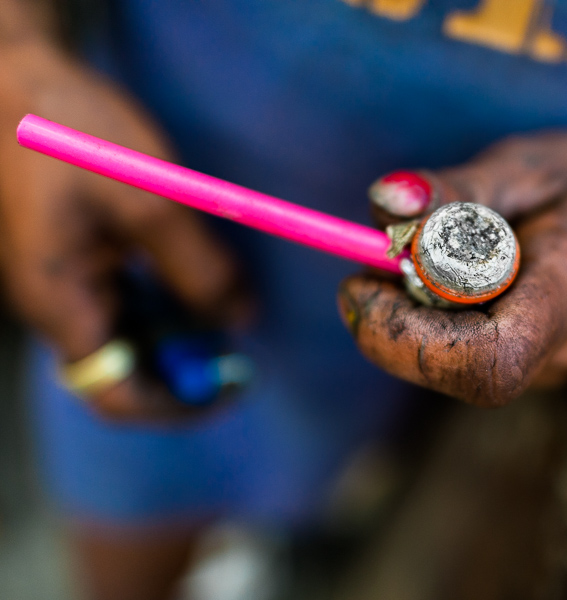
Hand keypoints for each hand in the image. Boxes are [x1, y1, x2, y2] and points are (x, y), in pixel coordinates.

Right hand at [0, 38, 248, 419]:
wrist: (17, 76)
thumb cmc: (72, 131)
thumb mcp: (150, 200)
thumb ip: (199, 270)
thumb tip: (241, 321)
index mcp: (62, 304)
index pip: (115, 395)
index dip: (177, 405)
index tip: (232, 386)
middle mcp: (60, 305)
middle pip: (127, 371)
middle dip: (186, 368)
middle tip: (242, 345)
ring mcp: (68, 282)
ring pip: (132, 337)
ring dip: (182, 335)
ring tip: (230, 309)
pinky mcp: (80, 258)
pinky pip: (128, 301)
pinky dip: (169, 302)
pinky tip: (203, 280)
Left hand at [338, 133, 566, 406]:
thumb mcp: (524, 162)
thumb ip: (455, 189)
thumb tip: (384, 205)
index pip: (487, 359)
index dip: (408, 338)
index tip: (360, 284)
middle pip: (458, 369)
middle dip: (395, 320)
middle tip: (373, 257)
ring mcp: (556, 364)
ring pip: (455, 367)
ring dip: (411, 317)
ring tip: (421, 252)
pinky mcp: (537, 364)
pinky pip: (465, 357)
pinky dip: (433, 318)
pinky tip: (446, 275)